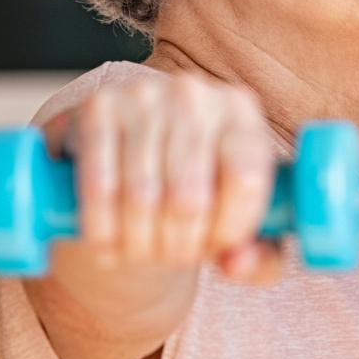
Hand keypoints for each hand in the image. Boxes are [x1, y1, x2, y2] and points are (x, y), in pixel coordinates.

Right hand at [41, 72, 282, 283]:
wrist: (132, 152)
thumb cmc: (201, 191)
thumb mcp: (240, 220)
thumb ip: (260, 256)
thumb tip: (237, 263)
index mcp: (241, 112)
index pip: (245, 179)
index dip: (229, 229)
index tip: (218, 250)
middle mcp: (195, 95)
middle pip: (190, 197)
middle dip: (180, 246)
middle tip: (173, 258)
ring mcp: (144, 95)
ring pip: (142, 197)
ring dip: (140, 245)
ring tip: (142, 254)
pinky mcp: (99, 108)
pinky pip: (99, 186)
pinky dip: (101, 229)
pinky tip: (106, 248)